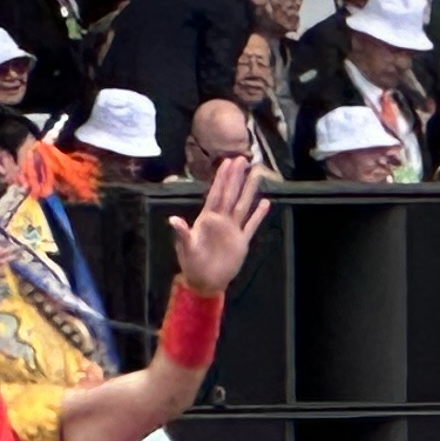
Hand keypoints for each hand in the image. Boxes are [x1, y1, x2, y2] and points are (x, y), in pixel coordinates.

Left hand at [168, 153, 265, 294]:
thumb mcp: (186, 247)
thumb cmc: (191, 264)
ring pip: (243, 205)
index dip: (222, 178)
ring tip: (257, 175)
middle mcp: (221, 220)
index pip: (216, 193)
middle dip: (236, 177)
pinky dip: (258, 215)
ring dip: (249, 190)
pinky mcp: (241, 241)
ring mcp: (233, 230)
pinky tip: (265, 203)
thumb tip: (173, 220)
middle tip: (243, 159)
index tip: (228, 162)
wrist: (204, 281)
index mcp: (207, 219)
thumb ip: (182, 233)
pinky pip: (251, 225)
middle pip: (231, 194)